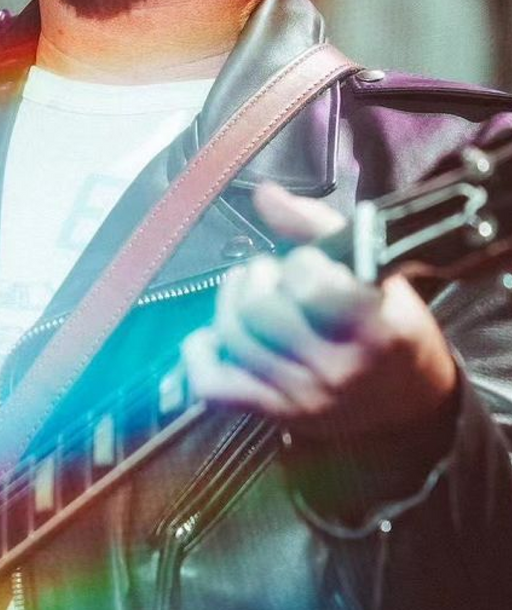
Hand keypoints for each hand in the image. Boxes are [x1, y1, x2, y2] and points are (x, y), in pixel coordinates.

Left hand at [181, 181, 458, 440]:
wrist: (410, 404)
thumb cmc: (393, 328)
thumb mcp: (378, 274)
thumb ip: (319, 228)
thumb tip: (265, 195)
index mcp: (375, 332)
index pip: (311, 285)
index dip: (303, 262)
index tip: (313, 263)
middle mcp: (336, 370)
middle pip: (259, 309)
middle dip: (260, 278)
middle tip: (274, 276)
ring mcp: (302, 397)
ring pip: (232, 337)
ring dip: (231, 303)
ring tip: (250, 294)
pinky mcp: (274, 414)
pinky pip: (213, 386)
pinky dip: (200, 355)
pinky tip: (211, 336)